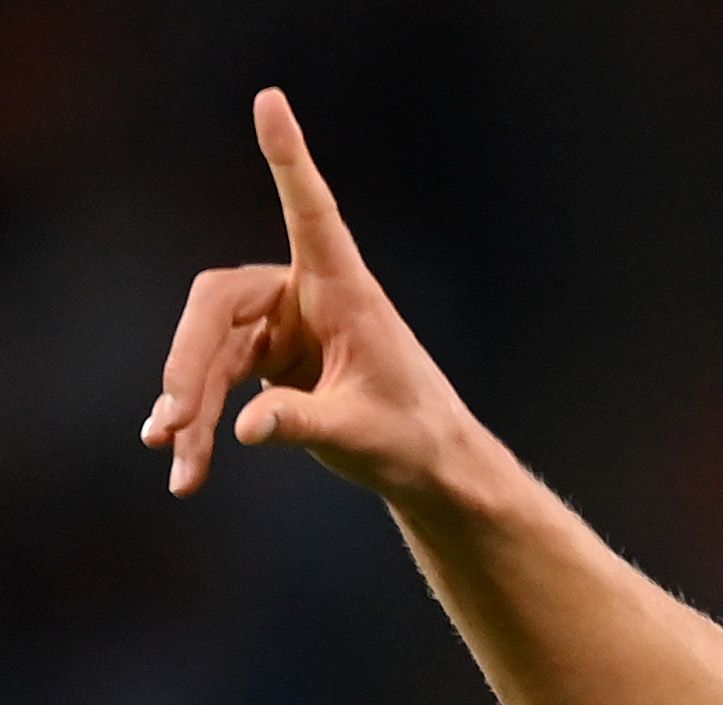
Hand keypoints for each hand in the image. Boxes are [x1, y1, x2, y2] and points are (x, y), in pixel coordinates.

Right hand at [141, 88, 474, 503]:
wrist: (429, 468)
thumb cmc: (414, 441)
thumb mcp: (361, 436)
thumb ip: (304, 426)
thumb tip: (242, 429)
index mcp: (345, 290)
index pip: (311, 214)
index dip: (290, 160)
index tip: (271, 99)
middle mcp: (307, 296)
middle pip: (220, 305)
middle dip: (190, 363)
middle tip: (175, 420)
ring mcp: (282, 326)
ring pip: (209, 350)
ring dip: (189, 405)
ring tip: (174, 458)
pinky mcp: (266, 358)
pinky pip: (215, 380)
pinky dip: (200, 420)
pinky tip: (182, 461)